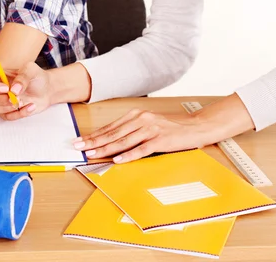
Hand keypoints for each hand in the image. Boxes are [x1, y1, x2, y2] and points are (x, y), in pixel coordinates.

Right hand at [0, 62, 53, 119]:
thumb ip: (23, 77)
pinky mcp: (6, 112)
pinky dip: (18, 114)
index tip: (6, 88)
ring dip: (4, 108)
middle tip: (14, 98)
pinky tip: (31, 106)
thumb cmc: (36, 76)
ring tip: (21, 102)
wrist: (47, 90)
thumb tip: (14, 90)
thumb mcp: (31, 70)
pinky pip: (5, 117)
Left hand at [73, 108, 208, 162]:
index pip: (110, 127)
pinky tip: (118, 159)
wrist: (196, 126)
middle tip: (78, 147)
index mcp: (136, 115)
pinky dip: (128, 155)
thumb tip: (113, 141)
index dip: (94, 134)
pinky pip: (141, 149)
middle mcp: (141, 120)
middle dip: (93, 141)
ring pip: (123, 140)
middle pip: (113, 133)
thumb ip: (133, 130)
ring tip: (92, 153)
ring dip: (106, 148)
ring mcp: (150, 129)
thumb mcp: (149, 124)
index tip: (80, 140)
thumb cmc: (172, 127)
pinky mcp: (160, 140)